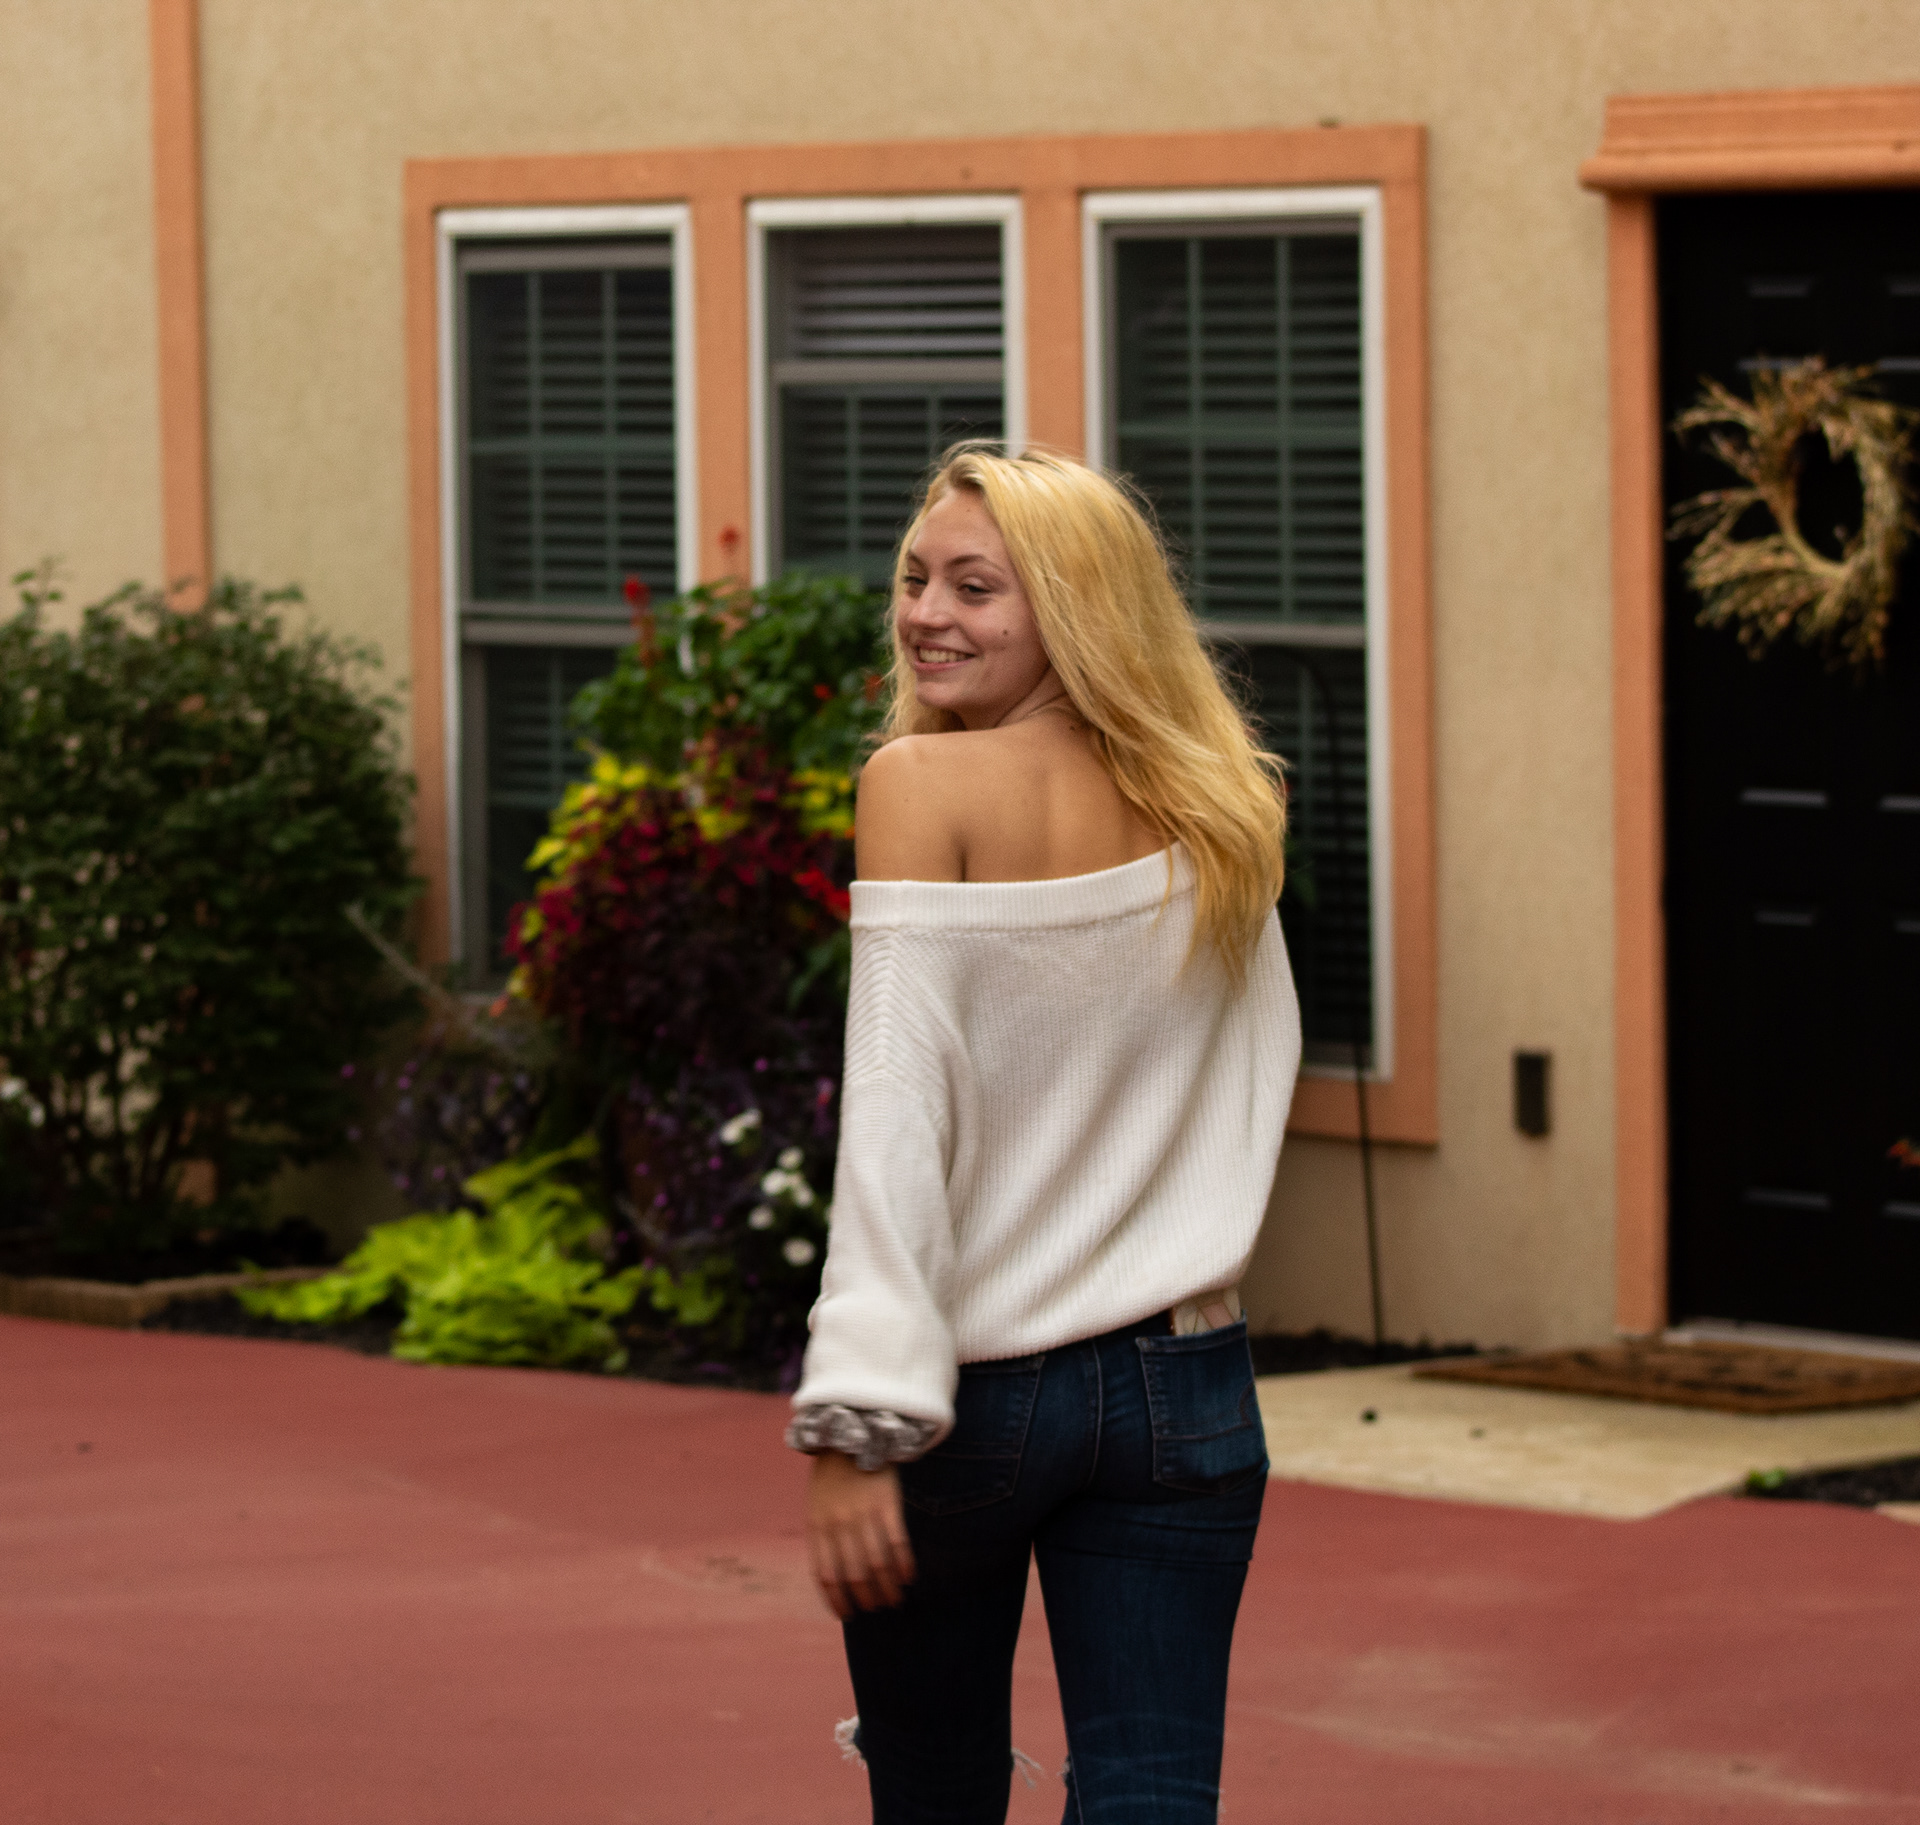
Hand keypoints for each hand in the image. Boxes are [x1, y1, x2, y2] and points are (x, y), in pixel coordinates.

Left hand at [806, 1451, 914, 1617]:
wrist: (852, 1433)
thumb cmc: (833, 1474)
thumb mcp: (816, 1505)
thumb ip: (823, 1537)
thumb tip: (833, 1577)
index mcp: (818, 1525)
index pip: (825, 1575)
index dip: (836, 1600)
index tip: (847, 1614)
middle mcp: (839, 1524)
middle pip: (853, 1575)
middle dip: (866, 1598)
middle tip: (876, 1608)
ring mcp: (863, 1514)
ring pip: (877, 1565)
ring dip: (887, 1588)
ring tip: (894, 1600)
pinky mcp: (887, 1503)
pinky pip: (897, 1543)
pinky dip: (903, 1565)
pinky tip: (908, 1577)